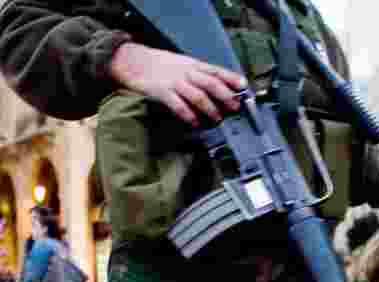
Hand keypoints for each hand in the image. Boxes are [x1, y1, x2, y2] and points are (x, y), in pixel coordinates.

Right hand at [109, 43, 246, 126]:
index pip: (217, 71)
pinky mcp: (162, 92)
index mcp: (193, 65)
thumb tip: (220, 88)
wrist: (133, 61)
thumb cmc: (161, 66)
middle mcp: (187, 72)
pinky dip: (188, 115)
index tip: (245, 87)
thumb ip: (200, 75)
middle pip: (211, 84)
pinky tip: (195, 123)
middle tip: (234, 108)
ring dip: (210, 109)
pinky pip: (178, 105)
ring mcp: (174, 82)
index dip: (232, 79)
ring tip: (217, 119)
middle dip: (226, 97)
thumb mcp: (183, 65)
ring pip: (198, 95)